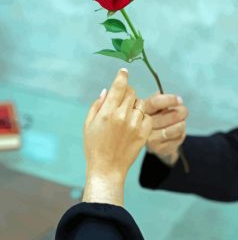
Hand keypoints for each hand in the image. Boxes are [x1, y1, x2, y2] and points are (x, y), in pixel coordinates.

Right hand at [83, 68, 151, 205]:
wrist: (107, 168)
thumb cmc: (94, 146)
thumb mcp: (88, 124)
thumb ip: (97, 105)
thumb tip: (107, 90)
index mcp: (107, 112)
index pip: (119, 86)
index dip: (122, 76)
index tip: (124, 71)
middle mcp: (123, 116)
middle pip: (131, 92)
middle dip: (126, 92)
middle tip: (121, 100)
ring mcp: (135, 125)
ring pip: (140, 103)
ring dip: (134, 105)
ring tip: (127, 115)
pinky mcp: (144, 133)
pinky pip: (147, 116)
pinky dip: (141, 116)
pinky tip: (134, 123)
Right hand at [144, 92, 187, 164]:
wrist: (152, 140)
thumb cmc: (154, 118)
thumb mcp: (153, 107)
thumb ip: (158, 99)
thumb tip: (162, 93)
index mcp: (140, 111)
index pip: (154, 103)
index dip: (169, 100)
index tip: (179, 100)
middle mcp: (141, 126)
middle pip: (165, 117)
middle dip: (179, 112)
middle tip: (184, 110)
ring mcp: (149, 139)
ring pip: (172, 130)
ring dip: (181, 124)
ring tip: (182, 122)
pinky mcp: (158, 149)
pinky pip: (176, 139)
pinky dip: (181, 134)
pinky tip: (178, 132)